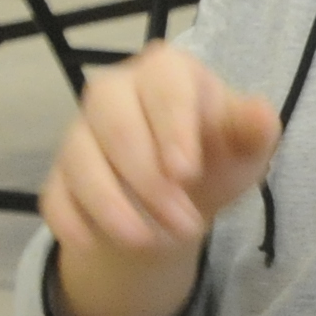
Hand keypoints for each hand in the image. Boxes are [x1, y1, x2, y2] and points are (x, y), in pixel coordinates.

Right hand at [40, 44, 281, 315]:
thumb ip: (254, 130)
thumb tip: (261, 113)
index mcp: (167, 71)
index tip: (187, 173)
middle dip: (149, 180)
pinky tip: (93, 244)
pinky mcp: (61, 172)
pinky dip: (71, 220)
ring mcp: (82, 130)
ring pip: (79, 159)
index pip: (165, 89)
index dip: (173, 130)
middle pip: (116, 124)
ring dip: (112, 206)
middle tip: (185, 224)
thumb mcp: (247, 146)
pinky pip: (55, 193)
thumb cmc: (218, 154)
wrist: (185, 192)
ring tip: (148, 242)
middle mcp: (115, 90)